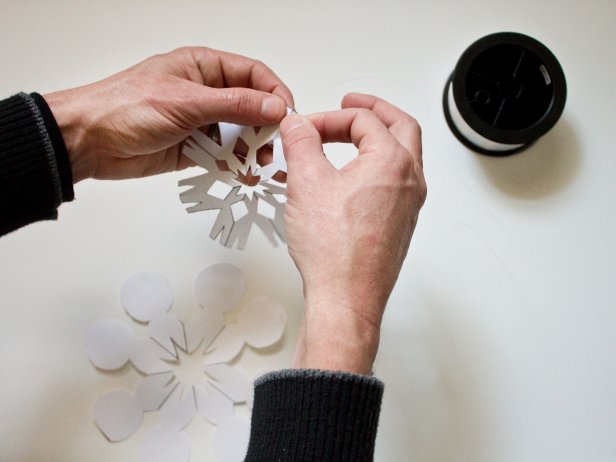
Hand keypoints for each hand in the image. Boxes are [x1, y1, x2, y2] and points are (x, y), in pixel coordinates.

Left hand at [44, 47, 293, 181]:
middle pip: (251, 107)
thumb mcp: (186, 102)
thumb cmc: (125, 107)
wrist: (88, 142)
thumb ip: (234, 105)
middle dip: (265, 127)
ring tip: (259, 166)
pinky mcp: (194, 148)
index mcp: (204, 67)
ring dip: (252, 150)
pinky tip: (243, 175)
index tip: (288, 116)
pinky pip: (224, 156)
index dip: (274, 93)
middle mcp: (206, 93)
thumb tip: (274, 106)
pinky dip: (235, 165)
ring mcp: (201, 122)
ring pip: (240, 134)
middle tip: (274, 147)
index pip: (253, 74)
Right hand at [281, 93, 425, 374]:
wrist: (346, 299)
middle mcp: (410, 181)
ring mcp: (409, 205)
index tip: (305, 128)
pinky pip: (398, 182)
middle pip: (401, 127)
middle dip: (375, 111)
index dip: (329, 117)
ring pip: (404, 156)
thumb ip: (301, 142)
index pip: (364, 120)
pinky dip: (380, 166)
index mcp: (393, 161)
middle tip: (351, 106)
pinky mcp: (400, 225)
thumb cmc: (334, 250)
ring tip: (354, 137)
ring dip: (380, 139)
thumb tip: (297, 123)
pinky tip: (356, 177)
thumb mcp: (306, 183)